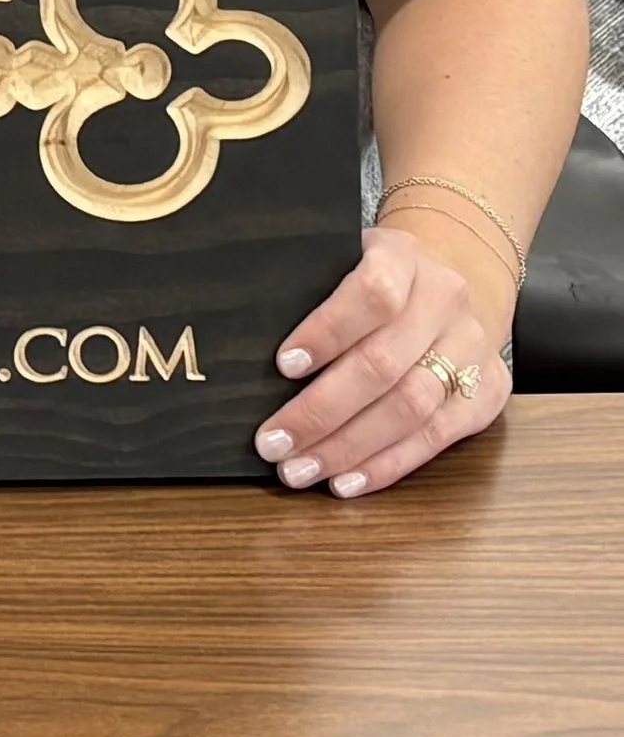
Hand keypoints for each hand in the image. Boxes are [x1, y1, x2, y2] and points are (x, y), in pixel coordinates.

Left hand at [255, 224, 509, 498]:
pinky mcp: (488, 391)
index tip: (283, 365)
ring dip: (350, 447)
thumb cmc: (377, 280)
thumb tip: (247, 353)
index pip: (372, 294)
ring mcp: (472, 346)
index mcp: (403, 256)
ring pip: (412, 407)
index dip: (327, 332)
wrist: (455, 281)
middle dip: (323, 411)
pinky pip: (438, 437)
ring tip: (302, 469)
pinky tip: (348, 480)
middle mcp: (445, 299)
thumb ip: (310, 291)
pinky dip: (389, 464)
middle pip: (385, 363)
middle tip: (274, 443)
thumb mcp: (344, 261)